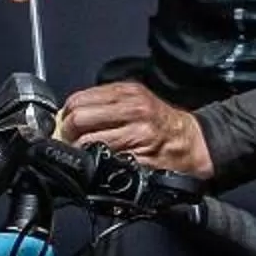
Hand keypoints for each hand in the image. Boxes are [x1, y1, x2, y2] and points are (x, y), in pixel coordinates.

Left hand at [58, 81, 214, 179]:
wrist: (192, 142)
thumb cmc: (160, 123)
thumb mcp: (135, 100)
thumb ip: (105, 103)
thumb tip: (69, 116)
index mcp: (127, 92)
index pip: (79, 100)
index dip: (66, 115)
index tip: (64, 125)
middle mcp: (133, 109)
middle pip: (79, 119)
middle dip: (67, 133)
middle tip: (70, 141)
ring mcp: (137, 133)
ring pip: (88, 141)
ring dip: (80, 151)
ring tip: (84, 153)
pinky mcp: (140, 156)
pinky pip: (106, 159)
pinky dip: (97, 162)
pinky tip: (101, 162)